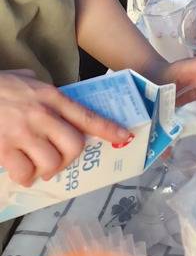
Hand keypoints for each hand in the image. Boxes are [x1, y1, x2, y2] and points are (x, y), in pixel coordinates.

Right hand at [0, 70, 132, 186]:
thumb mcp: (24, 78)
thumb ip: (41, 88)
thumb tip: (52, 94)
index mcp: (50, 96)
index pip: (85, 115)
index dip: (107, 129)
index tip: (124, 137)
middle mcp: (41, 114)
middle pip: (74, 146)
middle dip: (69, 158)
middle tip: (58, 159)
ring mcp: (23, 133)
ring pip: (52, 163)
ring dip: (46, 170)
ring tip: (36, 166)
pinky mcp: (5, 148)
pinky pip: (26, 173)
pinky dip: (25, 177)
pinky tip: (19, 170)